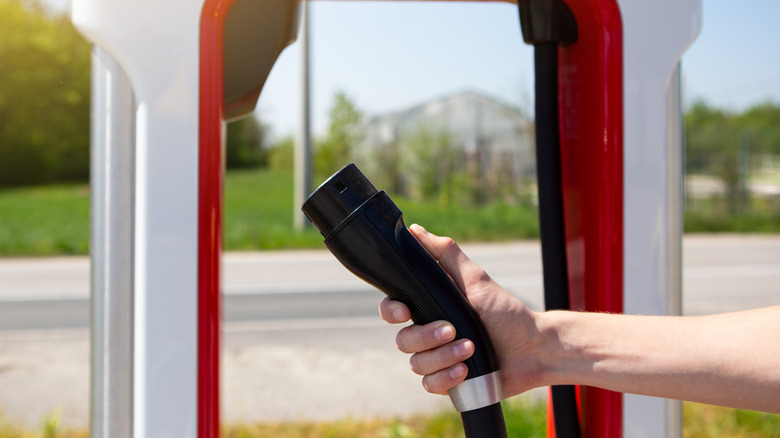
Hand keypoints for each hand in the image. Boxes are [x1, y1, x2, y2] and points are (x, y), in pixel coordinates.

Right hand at [379, 224, 545, 396]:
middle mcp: (430, 334)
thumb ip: (445, 254)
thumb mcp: (476, 279)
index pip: (394, 310)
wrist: (534, 348)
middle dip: (427, 336)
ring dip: (443, 356)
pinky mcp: (449, 382)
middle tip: (452, 329)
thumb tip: (415, 231)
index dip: (391, 311)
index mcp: (432, 308)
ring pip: (416, 364)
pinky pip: (430, 385)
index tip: (405, 311)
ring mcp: (438, 359)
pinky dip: (446, 378)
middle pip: (403, 340)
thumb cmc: (506, 312)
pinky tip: (465, 370)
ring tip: (470, 349)